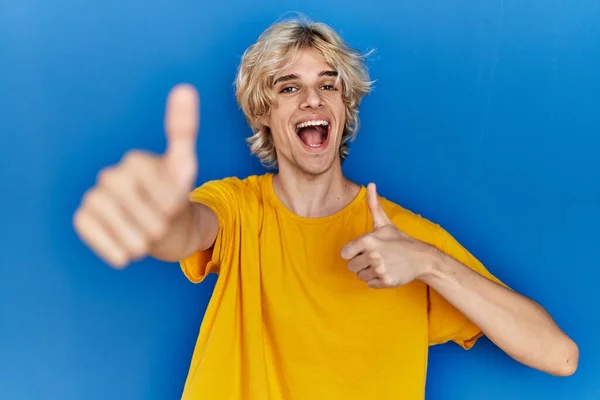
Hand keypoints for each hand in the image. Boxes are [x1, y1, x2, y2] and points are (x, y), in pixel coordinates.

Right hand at [73, 84, 199, 267]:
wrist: (167, 233)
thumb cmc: (175, 199)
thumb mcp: (186, 169)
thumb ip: (184, 131)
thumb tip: (184, 87)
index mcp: (134, 161)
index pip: (152, 184)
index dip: (167, 201)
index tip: (174, 206)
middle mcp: (110, 175)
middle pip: (132, 203)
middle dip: (154, 221)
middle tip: (161, 225)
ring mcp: (94, 196)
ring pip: (114, 221)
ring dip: (138, 239)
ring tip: (147, 238)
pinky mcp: (83, 219)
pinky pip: (90, 231)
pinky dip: (112, 247)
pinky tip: (127, 253)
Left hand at [340, 183, 434, 288]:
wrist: (420, 257)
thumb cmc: (399, 240)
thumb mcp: (384, 223)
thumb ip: (373, 205)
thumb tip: (370, 183)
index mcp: (368, 240)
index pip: (345, 253)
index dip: (353, 252)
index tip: (364, 250)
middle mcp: (372, 254)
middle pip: (351, 266)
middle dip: (361, 263)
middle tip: (376, 257)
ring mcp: (379, 268)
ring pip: (360, 276)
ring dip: (369, 272)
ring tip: (383, 264)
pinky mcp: (385, 281)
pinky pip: (369, 284)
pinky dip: (377, 281)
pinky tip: (387, 271)